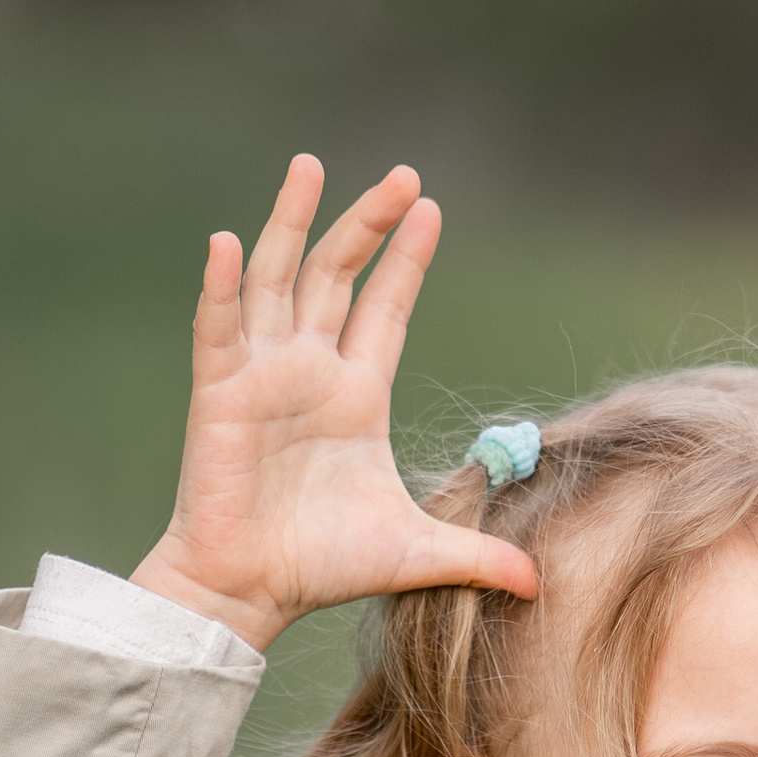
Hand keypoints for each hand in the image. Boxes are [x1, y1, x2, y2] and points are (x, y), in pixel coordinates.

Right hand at [129, 158, 538, 648]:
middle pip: (338, 275)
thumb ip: (476, 556)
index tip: (430, 208)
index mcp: (356, 395)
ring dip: (291, 222)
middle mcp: (310, 371)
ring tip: (310, 165)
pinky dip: (221, 285)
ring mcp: (262, 374)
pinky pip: (219, 328)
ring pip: (277, 280)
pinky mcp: (221, 393)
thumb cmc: (322, 566)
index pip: (385, 309)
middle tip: (402, 173)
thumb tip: (538, 583)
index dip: (406, 260)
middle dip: (368, 224)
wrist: (251, 591)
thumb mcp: (416, 553)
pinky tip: (229, 241)